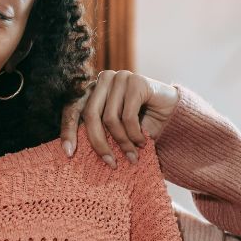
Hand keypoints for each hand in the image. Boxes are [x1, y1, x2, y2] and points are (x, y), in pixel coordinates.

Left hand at [60, 69, 180, 166]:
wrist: (173, 115)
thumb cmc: (140, 125)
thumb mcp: (113, 130)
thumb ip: (95, 132)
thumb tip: (70, 152)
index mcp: (92, 89)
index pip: (73, 108)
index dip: (68, 130)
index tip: (68, 153)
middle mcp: (103, 80)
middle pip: (91, 115)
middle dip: (99, 143)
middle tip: (110, 163)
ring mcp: (120, 77)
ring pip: (110, 118)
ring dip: (123, 142)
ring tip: (132, 155)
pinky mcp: (136, 81)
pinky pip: (128, 116)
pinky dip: (134, 134)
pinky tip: (142, 142)